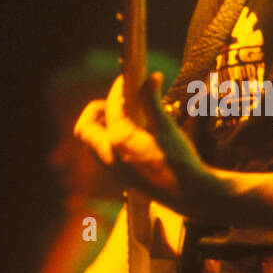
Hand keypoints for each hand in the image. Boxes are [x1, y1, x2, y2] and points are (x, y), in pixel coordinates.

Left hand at [73, 72, 219, 216]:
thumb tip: (152, 77)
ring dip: (102, 127)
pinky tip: (133, 135)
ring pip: (92, 143)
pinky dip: (109, 140)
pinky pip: (103, 154)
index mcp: (119, 139)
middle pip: (85, 129)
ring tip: (125, 118)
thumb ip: (152, 101)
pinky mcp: (120, 176)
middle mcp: (109, 156)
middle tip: (117, 104)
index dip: (118, 89)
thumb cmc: (179, 160)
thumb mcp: (166, 126)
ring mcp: (113, 169)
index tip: (128, 81)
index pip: (111, 106)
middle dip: (96, 112)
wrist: (188, 194)